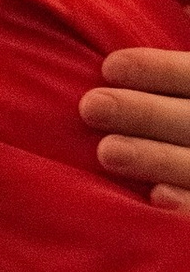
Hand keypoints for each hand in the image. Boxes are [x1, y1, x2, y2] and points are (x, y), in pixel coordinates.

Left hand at [80, 47, 189, 209]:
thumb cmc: (178, 130)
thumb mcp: (180, 104)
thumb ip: (169, 91)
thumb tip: (109, 68)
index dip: (160, 70)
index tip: (109, 67)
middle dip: (146, 112)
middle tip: (91, 106)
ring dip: (156, 157)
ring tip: (107, 151)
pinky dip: (188, 204)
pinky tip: (157, 197)